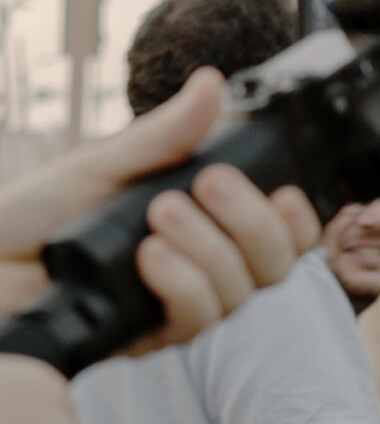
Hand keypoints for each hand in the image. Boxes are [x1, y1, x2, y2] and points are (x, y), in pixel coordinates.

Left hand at [0, 68, 321, 354]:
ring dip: (210, 248)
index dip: (299, 222)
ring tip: (160, 211)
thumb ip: (166, 135)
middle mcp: (205, 272)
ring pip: (241, 292)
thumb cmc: (36, 214)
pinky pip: (196, 317)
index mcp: (207, 230)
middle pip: (276, 267)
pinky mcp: (151, 337)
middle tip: (210, 185)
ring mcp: (181, 307)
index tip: (284, 193)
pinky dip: (182, 280)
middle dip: (253, 223)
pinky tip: (149, 255)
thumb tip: (212, 85)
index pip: (283, 238)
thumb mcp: (107, 163)